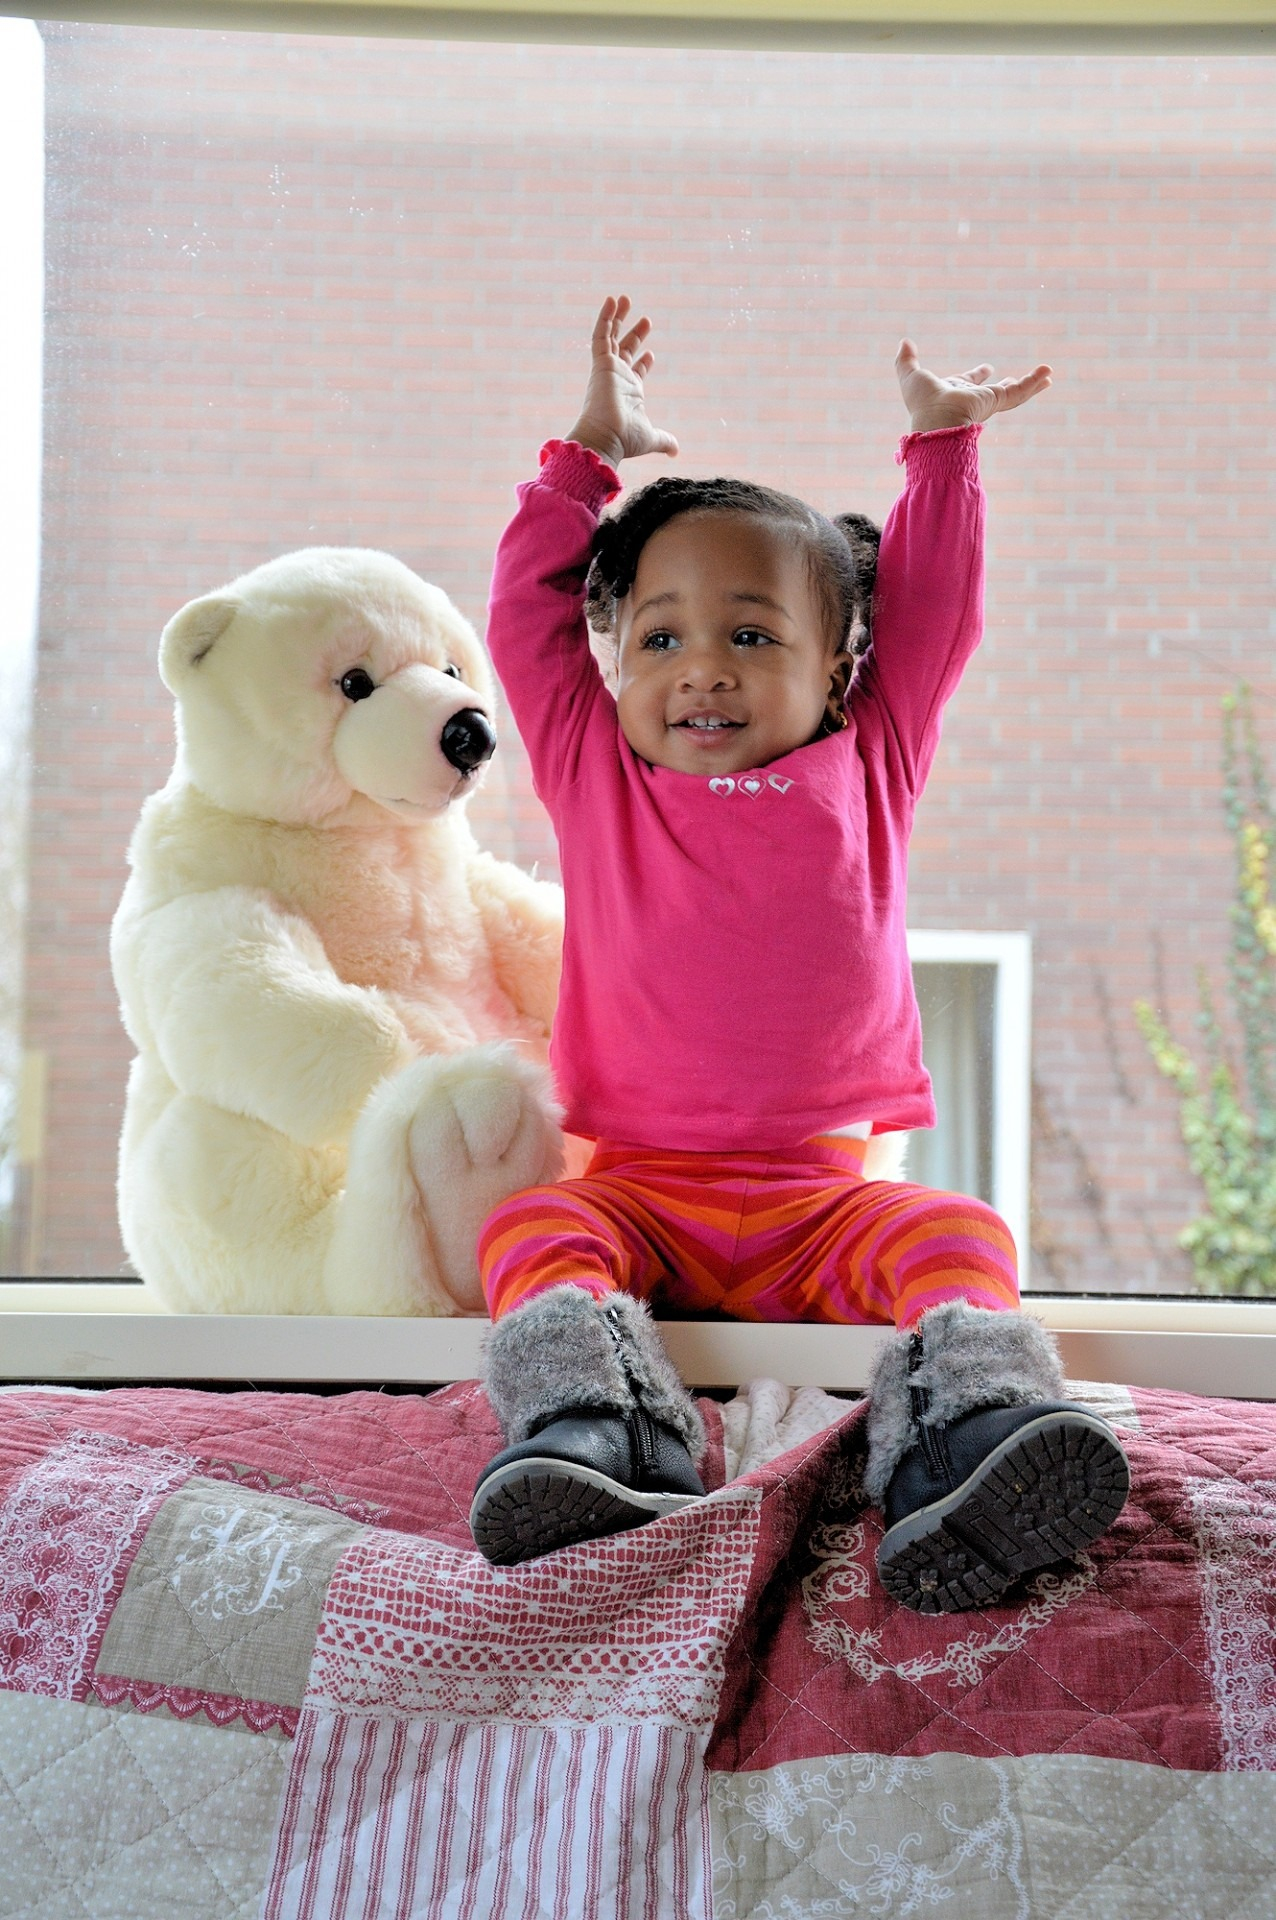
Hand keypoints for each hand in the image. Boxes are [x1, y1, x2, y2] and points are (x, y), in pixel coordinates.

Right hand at [566, 295, 678, 468]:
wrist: (606, 438)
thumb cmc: (625, 439)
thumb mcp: (651, 437)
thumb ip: (664, 440)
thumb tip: (676, 451)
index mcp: (629, 392)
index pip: (635, 371)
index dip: (643, 362)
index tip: (651, 353)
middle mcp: (617, 378)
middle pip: (625, 350)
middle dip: (635, 334)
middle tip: (647, 320)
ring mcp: (608, 368)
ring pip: (611, 336)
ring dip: (617, 317)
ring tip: (624, 298)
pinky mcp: (601, 363)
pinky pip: (600, 334)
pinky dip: (605, 317)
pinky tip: (611, 300)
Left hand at [896, 339, 1051, 434]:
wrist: (936, 420)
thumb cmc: (922, 403)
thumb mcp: (910, 375)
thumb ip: (906, 359)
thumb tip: (904, 342)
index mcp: (955, 393)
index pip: (971, 383)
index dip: (978, 375)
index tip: (987, 369)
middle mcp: (973, 399)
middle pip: (995, 391)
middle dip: (1007, 385)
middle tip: (1016, 380)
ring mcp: (987, 402)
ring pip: (1014, 392)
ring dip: (1031, 384)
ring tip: (1048, 375)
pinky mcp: (997, 401)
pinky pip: (1020, 391)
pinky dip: (1035, 381)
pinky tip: (1048, 373)